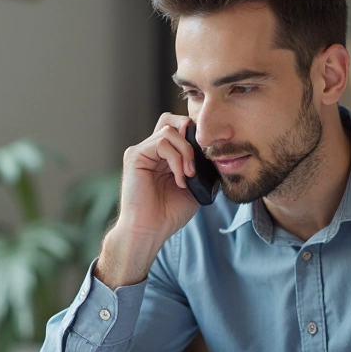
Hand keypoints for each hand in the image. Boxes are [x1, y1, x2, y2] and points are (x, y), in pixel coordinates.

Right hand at [117, 112, 199, 240]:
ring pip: (170, 131)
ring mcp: (142, 151)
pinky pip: (161, 142)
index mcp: (164, 156)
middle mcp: (151, 150)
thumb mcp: (194, 187)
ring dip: (186, 152)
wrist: (149, 231)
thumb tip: (215, 153)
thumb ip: (200, 167)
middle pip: (172, 120)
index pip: (179, 129)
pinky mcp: (135, 155)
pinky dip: (176, 160)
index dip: (195, 136)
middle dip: (190, 133)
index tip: (208, 156)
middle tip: (199, 157)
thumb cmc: (168, 214)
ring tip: (189, 175)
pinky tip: (180, 179)